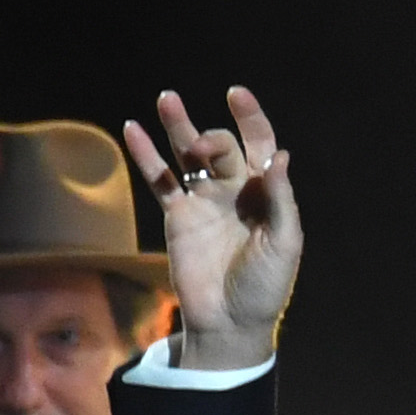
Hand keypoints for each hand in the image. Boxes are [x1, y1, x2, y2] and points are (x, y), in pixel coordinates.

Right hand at [120, 87, 304, 372]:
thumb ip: (280, 200)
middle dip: (211, 139)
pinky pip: (160, 179)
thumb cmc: (265, 286)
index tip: (236, 94)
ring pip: (187, 155)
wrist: (229, 320)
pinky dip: (146, 155)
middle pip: (221, 147)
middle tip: (201, 147)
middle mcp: (235, 191)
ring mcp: (204, 200)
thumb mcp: (283, 244)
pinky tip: (132, 129)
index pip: (260, 145)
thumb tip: (279, 157)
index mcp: (267, 194)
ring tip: (167, 98)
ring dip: (177, 126)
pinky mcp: (177, 216)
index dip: (250, 118)